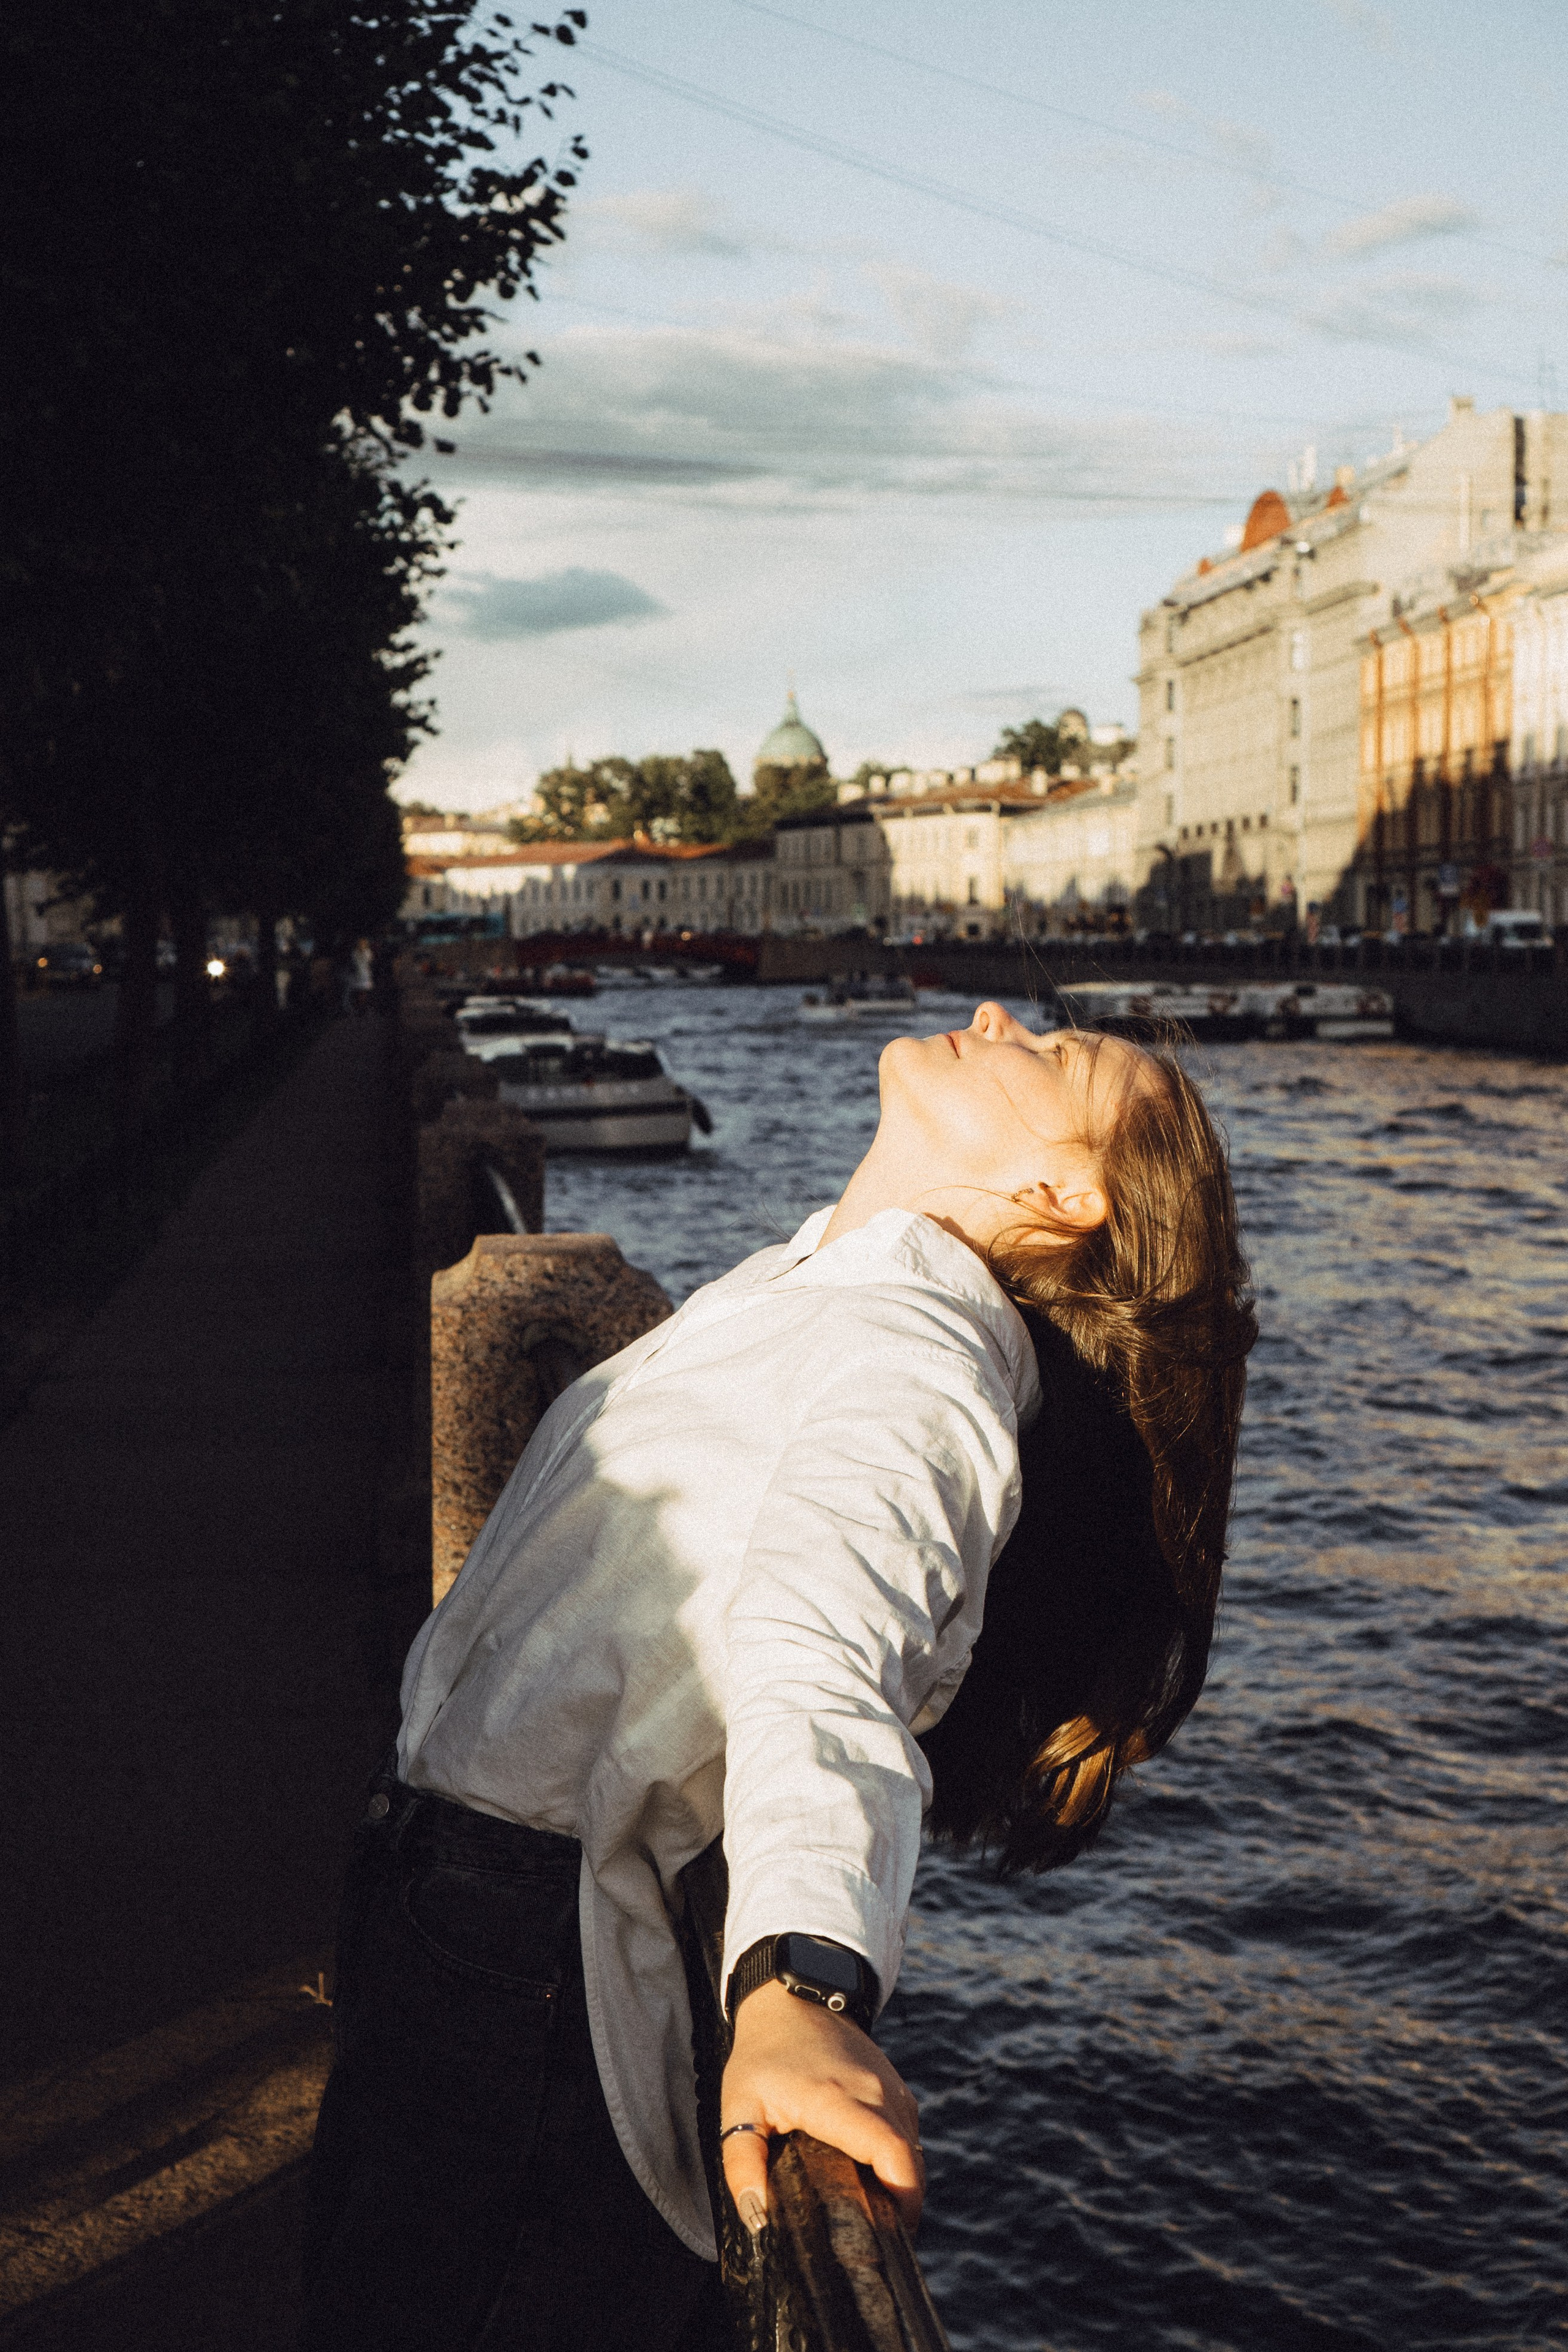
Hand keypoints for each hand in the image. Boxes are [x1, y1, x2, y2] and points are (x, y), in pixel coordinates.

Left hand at [719, 1980, 923, 2235]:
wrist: (793, 1998)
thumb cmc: (763, 2053)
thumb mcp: (738, 2106)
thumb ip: (741, 2164)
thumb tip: (757, 2218)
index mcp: (838, 2101)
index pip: (892, 2155)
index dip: (902, 2200)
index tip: (889, 2234)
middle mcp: (875, 2093)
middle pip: (910, 2162)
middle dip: (903, 2206)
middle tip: (877, 2238)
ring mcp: (891, 2087)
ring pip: (913, 2148)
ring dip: (902, 2183)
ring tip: (872, 2212)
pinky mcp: (896, 2086)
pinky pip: (909, 2132)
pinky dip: (900, 2160)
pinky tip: (874, 2177)